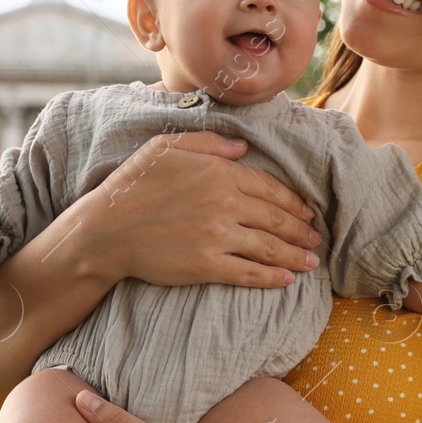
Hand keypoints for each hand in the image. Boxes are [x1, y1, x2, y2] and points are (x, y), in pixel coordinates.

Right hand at [74, 131, 321, 288]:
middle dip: (301, 230)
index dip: (292, 201)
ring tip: (311, 262)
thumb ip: (209, 142)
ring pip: (269, 247)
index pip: (269, 188)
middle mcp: (225, 203)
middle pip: (276, 218)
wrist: (106, 229)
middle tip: (315, 238)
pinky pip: (249, 273)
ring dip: (296, 256)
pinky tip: (286, 280)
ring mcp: (217, 236)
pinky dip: (271, 277)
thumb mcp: (167, 147)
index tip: (306, 211)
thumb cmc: (133, 184)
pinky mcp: (207, 266)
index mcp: (219, 172)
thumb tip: (243, 147)